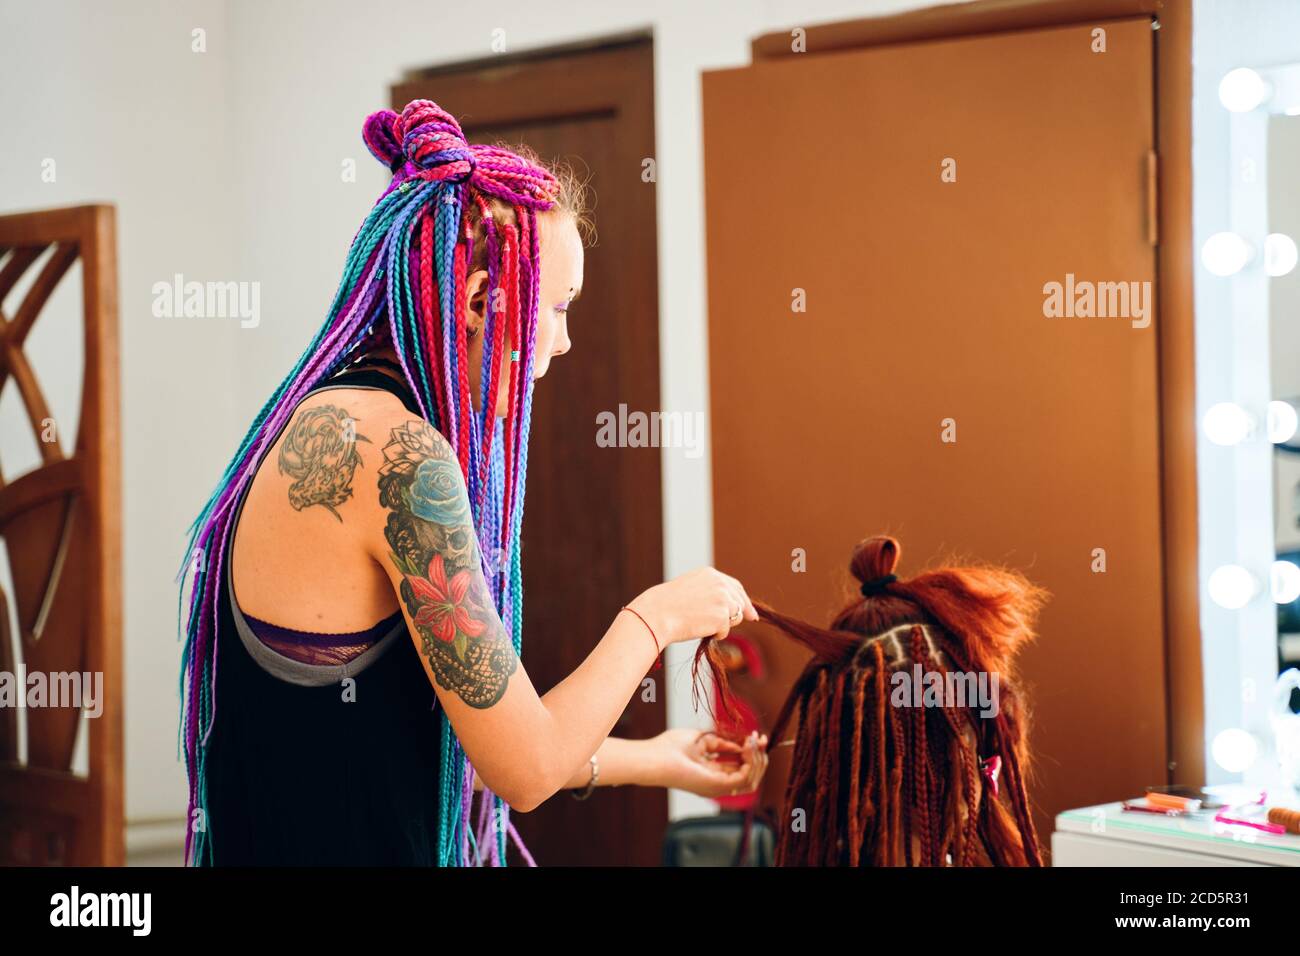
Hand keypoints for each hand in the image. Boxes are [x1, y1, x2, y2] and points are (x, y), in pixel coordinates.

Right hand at [628, 567, 757, 646]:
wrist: (657, 613)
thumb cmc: (667, 605)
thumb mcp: (690, 589)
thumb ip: (709, 592)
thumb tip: (726, 606)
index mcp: (710, 574)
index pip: (734, 586)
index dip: (743, 598)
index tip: (750, 609)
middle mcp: (720, 583)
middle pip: (740, 601)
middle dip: (745, 611)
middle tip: (751, 619)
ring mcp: (723, 599)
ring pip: (736, 616)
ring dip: (724, 624)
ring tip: (702, 624)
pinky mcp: (722, 616)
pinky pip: (725, 631)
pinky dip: (716, 634)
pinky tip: (700, 629)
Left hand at [650, 727, 768, 799]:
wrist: (655, 757)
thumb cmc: (670, 748)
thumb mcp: (702, 740)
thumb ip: (722, 744)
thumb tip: (741, 745)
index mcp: (711, 773)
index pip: (739, 767)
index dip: (751, 752)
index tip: (755, 736)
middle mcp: (717, 783)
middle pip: (749, 775)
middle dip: (758, 757)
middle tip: (760, 739)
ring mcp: (717, 787)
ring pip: (751, 780)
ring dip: (757, 760)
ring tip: (754, 742)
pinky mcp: (717, 786)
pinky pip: (745, 779)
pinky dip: (751, 762)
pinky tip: (748, 747)